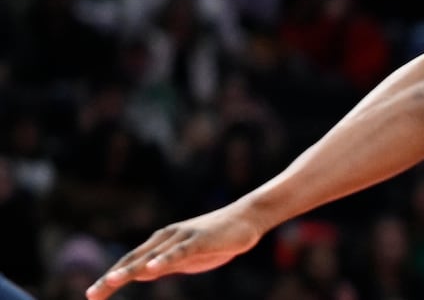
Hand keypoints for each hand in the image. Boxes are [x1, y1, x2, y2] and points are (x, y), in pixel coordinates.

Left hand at [87, 206, 265, 299]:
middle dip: (112, 277)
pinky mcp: (199, 240)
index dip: (111, 277)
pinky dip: (162, 260)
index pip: (130, 262)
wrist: (247, 217)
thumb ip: (164, 264)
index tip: (94, 295)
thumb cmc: (217, 238)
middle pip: (133, 259)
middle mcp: (166, 238)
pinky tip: (150, 269)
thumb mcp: (186, 257)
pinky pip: (178, 252)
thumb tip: (141, 273)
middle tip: (91, 295)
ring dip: (130, 268)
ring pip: (151, 256)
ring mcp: (182, 237)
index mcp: (161, 243)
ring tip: (112, 281)